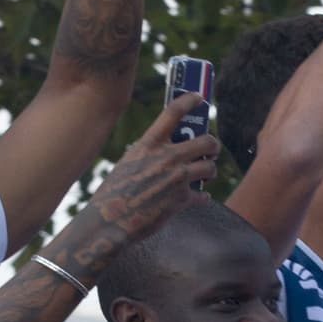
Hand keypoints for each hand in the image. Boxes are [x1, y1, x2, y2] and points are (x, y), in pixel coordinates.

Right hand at [85, 92, 218, 241]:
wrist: (108, 224)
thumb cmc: (115, 193)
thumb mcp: (129, 163)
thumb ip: (150, 153)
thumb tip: (170, 149)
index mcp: (148, 145)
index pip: (173, 112)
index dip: (190, 100)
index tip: (199, 97)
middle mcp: (166, 158)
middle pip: (207, 140)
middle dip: (213, 145)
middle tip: (212, 149)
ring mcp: (176, 178)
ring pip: (210, 167)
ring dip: (210, 171)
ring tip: (206, 175)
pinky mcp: (181, 200)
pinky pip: (203, 196)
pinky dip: (201, 198)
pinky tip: (198, 199)